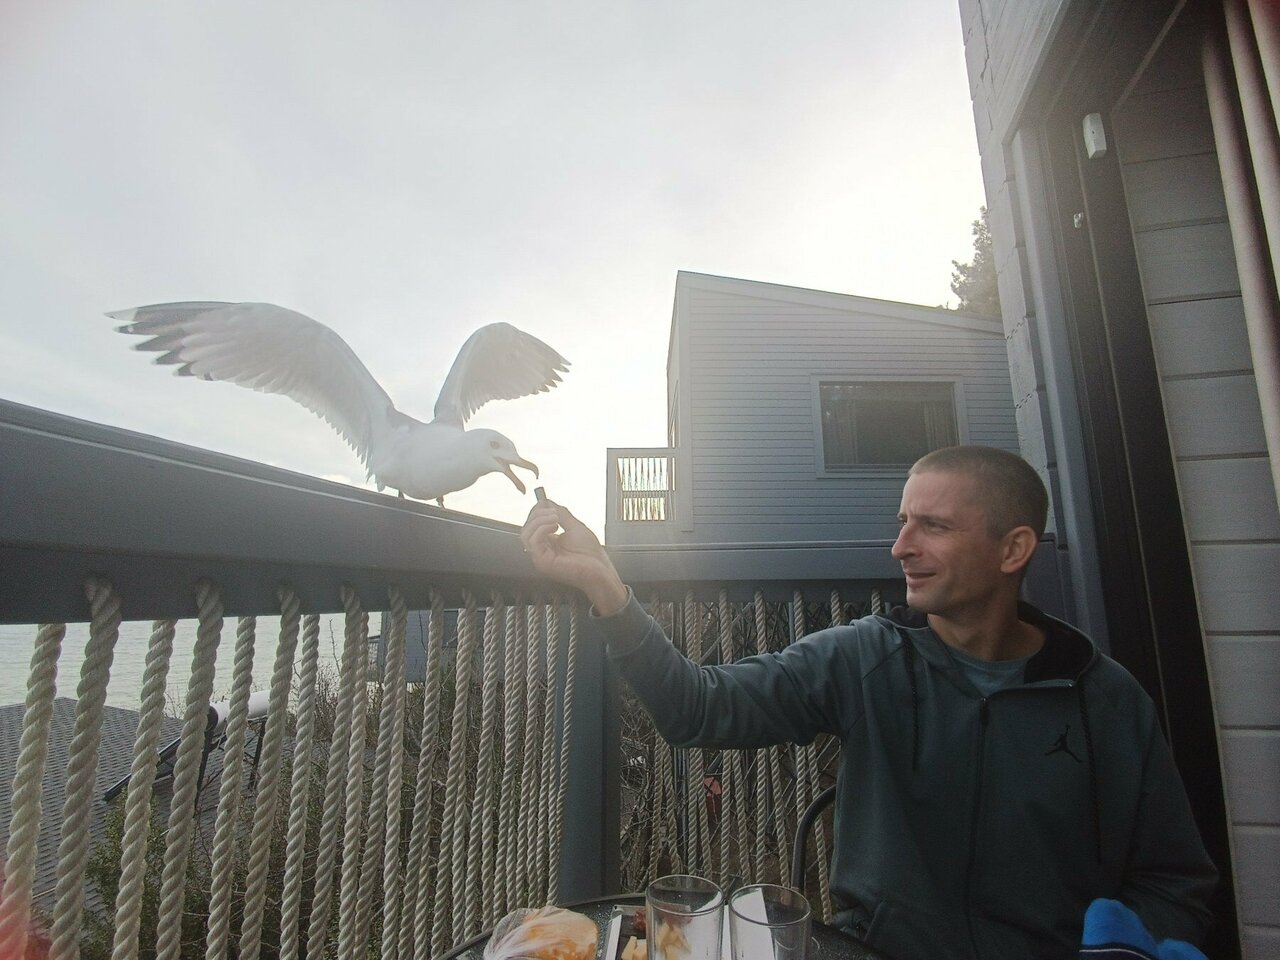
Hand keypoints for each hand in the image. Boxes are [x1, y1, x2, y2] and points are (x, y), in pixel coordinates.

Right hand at [520, 499, 628, 614]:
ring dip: (539, 520)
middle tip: (553, 511)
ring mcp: (540, 557)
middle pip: (526, 528)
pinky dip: (541, 529)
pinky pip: (532, 541)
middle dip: (537, 514)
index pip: (532, 525)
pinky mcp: (542, 561)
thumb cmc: (591, 554)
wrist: (599, 569)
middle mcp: (542, 550)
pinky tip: (555, 527)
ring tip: (555, 518)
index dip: (537, 511)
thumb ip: (561, 514)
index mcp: (548, 543)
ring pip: (525, 534)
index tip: (545, 501)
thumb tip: (548, 502)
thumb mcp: (575, 526)